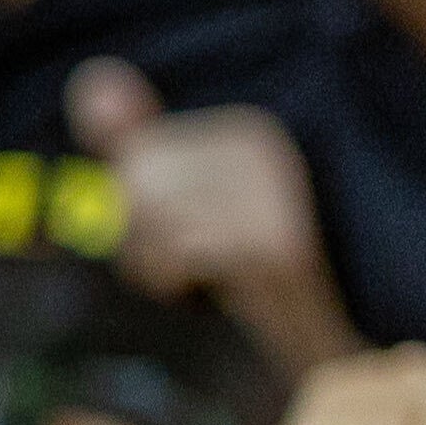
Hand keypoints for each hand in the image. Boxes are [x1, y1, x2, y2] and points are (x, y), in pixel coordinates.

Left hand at [67, 61, 359, 373]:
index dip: (138, 205)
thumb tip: (91, 77)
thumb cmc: (254, 279)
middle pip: (138, 179)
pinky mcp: (272, 242)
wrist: (334, 347)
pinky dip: (174, 280)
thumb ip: (142, 139)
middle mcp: (267, 146)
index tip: (180, 234)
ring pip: (150, 215)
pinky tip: (207, 291)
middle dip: (140, 232)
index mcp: (251, 127)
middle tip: (183, 263)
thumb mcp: (198, 200)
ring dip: (154, 261)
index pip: (140, 152)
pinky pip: (176, 251)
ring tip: (196, 277)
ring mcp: (273, 193)